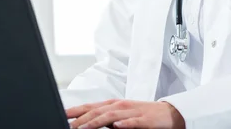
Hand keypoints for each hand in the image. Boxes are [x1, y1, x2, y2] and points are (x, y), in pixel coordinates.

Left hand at [66, 99, 184, 128]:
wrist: (169, 113)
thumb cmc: (143, 114)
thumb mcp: (121, 114)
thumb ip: (104, 117)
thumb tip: (85, 122)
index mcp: (113, 104)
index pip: (90, 106)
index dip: (75, 110)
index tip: (62, 115)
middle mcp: (120, 106)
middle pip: (97, 111)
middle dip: (81, 118)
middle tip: (68, 125)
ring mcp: (132, 112)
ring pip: (111, 116)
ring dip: (96, 122)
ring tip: (84, 128)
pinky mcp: (144, 120)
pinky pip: (133, 122)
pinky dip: (124, 123)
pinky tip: (116, 126)